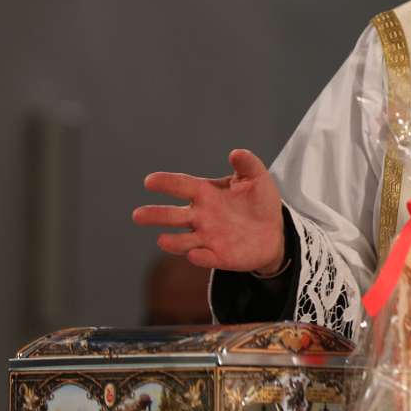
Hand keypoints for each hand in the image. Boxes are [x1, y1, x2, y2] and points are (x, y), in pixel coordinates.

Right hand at [132, 149, 284, 272]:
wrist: (273, 231)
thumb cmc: (258, 201)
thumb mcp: (256, 178)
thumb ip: (247, 164)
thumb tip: (236, 153)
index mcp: (206, 193)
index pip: (181, 185)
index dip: (166, 183)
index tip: (149, 181)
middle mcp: (201, 216)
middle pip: (173, 216)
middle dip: (155, 215)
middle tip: (137, 215)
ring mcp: (208, 238)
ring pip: (183, 241)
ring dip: (172, 242)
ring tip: (162, 240)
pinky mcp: (219, 256)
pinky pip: (206, 258)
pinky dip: (199, 257)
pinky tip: (194, 254)